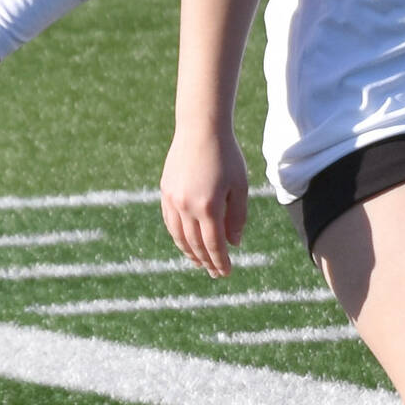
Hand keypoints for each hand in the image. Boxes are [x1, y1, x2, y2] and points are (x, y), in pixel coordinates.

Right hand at [161, 124, 251, 276]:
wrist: (200, 130)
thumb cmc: (227, 157)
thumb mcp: (239, 187)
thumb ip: (237, 217)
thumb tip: (233, 243)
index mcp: (208, 207)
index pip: (214, 245)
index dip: (220, 261)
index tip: (226, 273)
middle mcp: (186, 207)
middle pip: (195, 244)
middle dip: (206, 261)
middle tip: (215, 273)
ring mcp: (172, 200)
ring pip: (179, 236)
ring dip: (189, 252)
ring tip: (199, 263)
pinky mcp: (165, 191)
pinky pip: (170, 222)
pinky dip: (178, 236)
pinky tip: (185, 242)